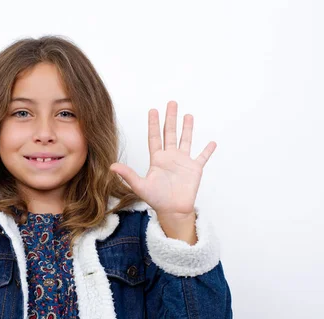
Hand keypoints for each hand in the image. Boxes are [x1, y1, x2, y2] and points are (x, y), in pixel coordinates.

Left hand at [109, 101, 215, 217]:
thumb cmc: (156, 200)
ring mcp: (183, 162)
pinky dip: (208, 150)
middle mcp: (170, 157)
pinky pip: (202, 157)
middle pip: (170, 133)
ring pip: (186, 140)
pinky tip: (212, 142)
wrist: (172, 210)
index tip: (153, 110)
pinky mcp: (195, 169)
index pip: (155, 137)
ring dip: (187, 128)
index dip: (154, 124)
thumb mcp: (140, 186)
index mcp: (157, 159)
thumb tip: (112, 166)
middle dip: (171, 118)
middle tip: (172, 103)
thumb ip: (128, 174)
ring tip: (188, 115)